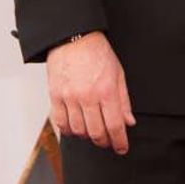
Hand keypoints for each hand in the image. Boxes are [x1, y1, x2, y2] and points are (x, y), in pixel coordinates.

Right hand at [47, 31, 135, 153]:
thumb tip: (128, 121)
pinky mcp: (56, 95)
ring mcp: (70, 97)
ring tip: (92, 131)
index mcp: (106, 90)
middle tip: (108, 141)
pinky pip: (61, 122)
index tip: (121, 147)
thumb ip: (124, 100)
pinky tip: (75, 127)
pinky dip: (68, 130)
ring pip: (78, 131)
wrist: (73, 37)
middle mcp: (88, 95)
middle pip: (97, 133)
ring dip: (87, 136)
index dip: (120, 142)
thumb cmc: (96, 51)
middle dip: (105, 142)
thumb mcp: (118, 73)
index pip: (115, 126)